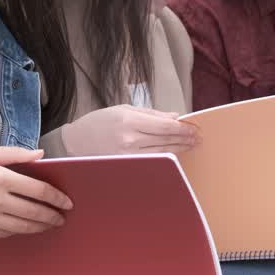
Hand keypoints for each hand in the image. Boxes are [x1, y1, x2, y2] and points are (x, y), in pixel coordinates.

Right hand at [0, 146, 72, 238]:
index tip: (67, 202)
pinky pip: (6, 233)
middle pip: (35, 212)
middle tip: (62, 217)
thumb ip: (15, 154)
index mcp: (0, 178)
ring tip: (50, 225)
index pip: (39, 191)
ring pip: (23, 227)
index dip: (57, 198)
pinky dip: (19, 230)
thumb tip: (40, 155)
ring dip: (41, 227)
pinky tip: (26, 227)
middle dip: (53, 216)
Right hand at [60, 104, 198, 155]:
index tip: (192, 127)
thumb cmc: (99, 122)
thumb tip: (173, 116)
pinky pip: (152, 160)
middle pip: (165, 140)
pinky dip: (165, 156)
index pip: (164, 125)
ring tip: (191, 144)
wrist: (77, 142)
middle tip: (197, 137)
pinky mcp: (127, 165)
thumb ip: (150, 114)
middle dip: (184, 138)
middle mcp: (130, 140)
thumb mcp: (123, 110)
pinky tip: (175, 153)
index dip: (181, 128)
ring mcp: (129, 155)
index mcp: (129, 121)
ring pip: (162, 151)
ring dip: (179, 148)